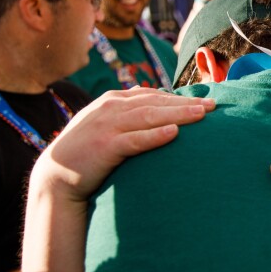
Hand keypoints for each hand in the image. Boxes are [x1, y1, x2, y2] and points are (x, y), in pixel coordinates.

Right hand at [34, 88, 213, 204]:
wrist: (55, 176)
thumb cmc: (86, 152)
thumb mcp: (105, 125)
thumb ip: (127, 113)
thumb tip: (151, 100)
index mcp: (113, 101)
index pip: (153, 95)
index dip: (180, 97)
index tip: (205, 100)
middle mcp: (111, 108)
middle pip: (156, 103)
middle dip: (186, 103)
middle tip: (214, 105)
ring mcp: (107, 126)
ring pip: (149, 116)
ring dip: (178, 114)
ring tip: (202, 115)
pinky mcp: (105, 146)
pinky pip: (135, 139)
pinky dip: (155, 135)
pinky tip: (174, 133)